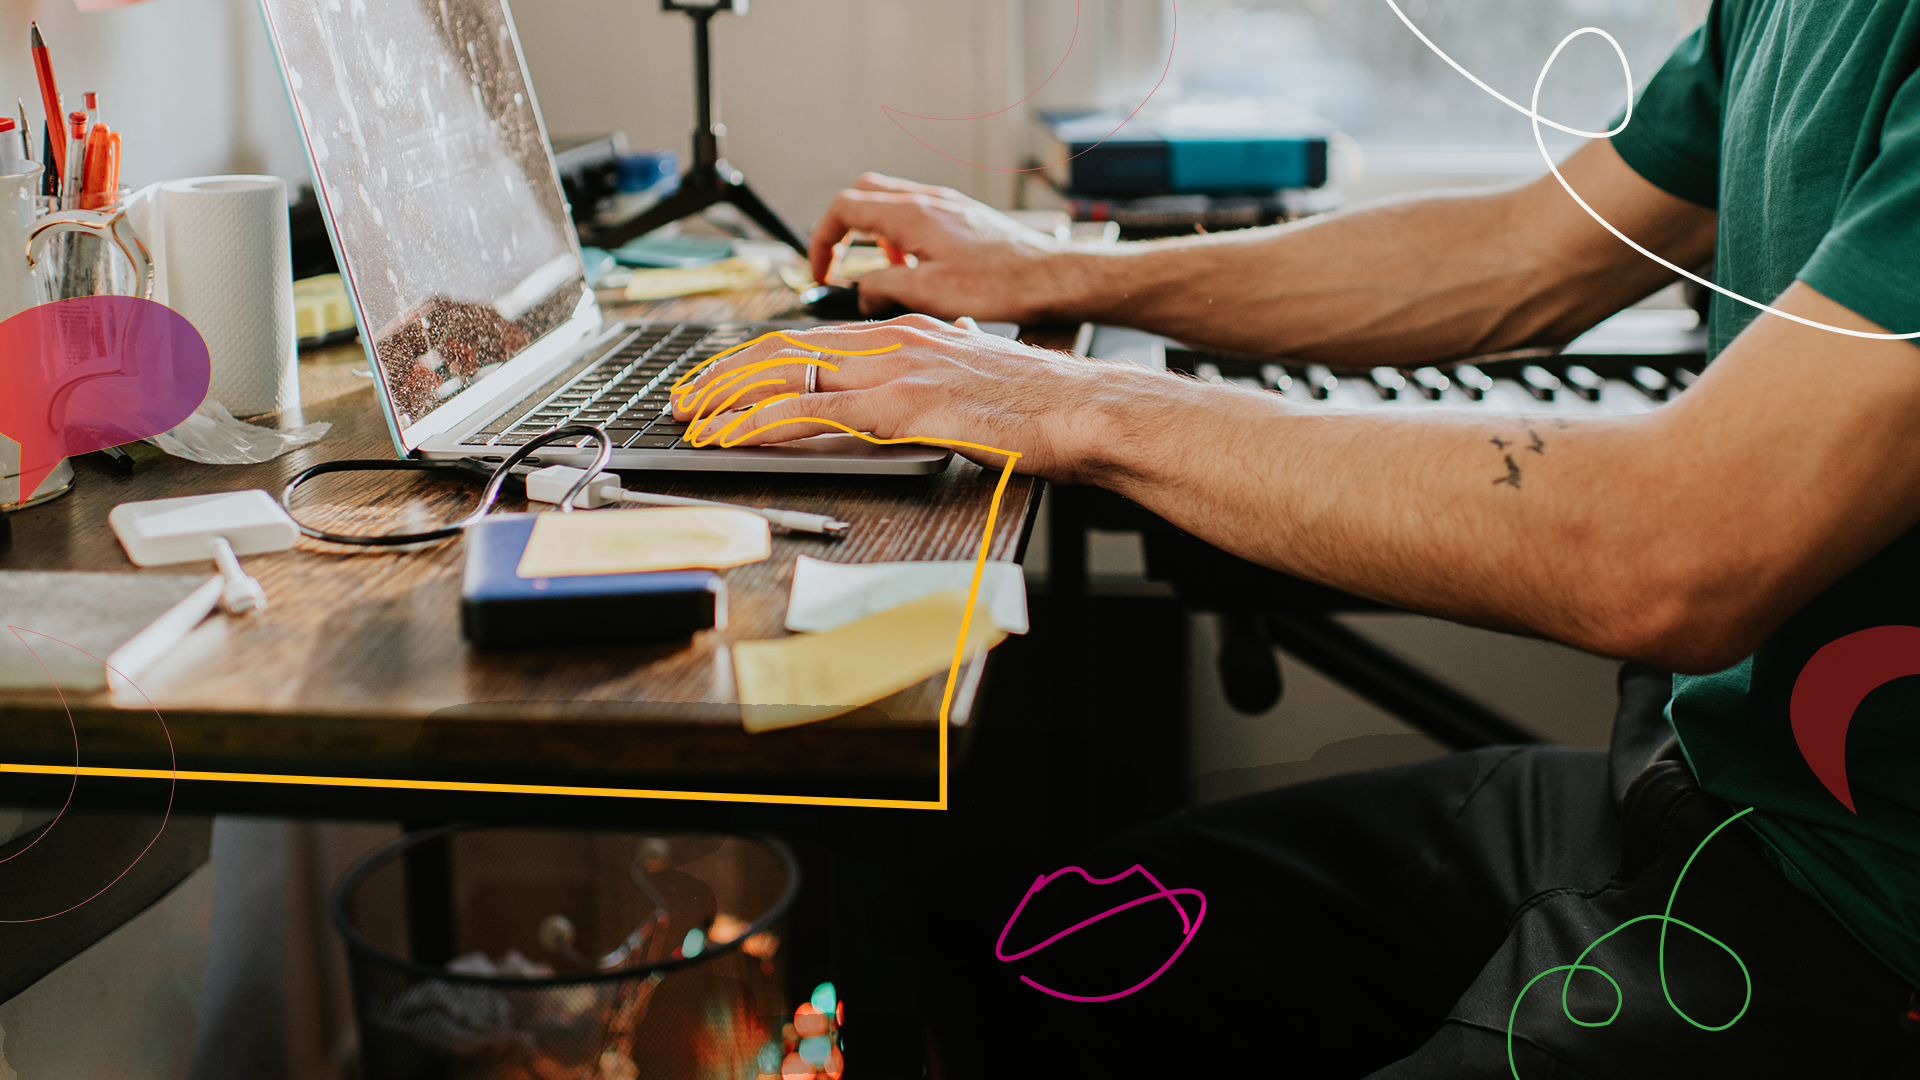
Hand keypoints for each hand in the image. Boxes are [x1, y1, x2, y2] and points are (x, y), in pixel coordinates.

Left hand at [668, 315, 1179, 483]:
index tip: (725, 379)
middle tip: (686, 399)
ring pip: (784, 373)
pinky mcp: (898, 407)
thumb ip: (932, 387)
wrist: (1085, 410)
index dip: (758, 358)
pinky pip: (810, 412)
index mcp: (908, 332)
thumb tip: (909, 407)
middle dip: (724, 374)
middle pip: (784, 347)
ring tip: (692, 421)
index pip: (813, 337)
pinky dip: (759, 424)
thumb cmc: (1044, 408)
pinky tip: (731, 437)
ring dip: (728, 398)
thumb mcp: (973, 386)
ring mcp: (893, 370)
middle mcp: (892, 340)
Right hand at [808, 175, 1075, 321]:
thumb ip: (883, 288)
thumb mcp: (928, 293)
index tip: (820, 272)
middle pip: (862, 196)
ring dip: (873, 236)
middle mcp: (927, 200)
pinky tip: (916, 269)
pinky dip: (901, 238)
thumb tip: (861, 293)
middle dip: (841, 229)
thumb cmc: (999, 283)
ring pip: (889, 203)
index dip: (821, 240)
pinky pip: (916, 214)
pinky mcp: (961, 216)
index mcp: (911, 214)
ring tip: (883, 274)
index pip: (843, 208)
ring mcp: (946, 204)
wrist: (1049, 276)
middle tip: (839, 265)